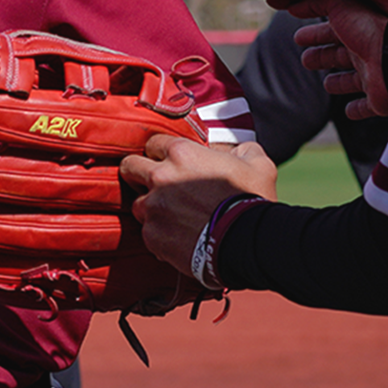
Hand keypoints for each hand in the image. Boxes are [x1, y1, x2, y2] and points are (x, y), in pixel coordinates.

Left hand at [124, 135, 277, 272]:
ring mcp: (153, 208)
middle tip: (155, 184)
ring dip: (150, 207)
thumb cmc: (252, 201)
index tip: (169, 163)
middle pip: (129, 167)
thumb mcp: (257, 164)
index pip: (153, 144)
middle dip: (138, 173)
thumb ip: (243, 150)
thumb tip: (239, 151)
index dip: (160, 153)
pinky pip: (147, 231)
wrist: (248, 243)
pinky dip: (159, 234)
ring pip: (137, 203)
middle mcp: (160, 177)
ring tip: (172, 216)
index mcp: (181, 154)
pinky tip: (178, 236)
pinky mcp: (152, 236)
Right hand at [290, 2, 387, 118]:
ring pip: (347, 64)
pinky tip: (349, 109)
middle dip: (315, 34)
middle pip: (336, 32)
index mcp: (369, 5)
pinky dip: (357, 106)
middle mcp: (374, 32)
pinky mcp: (386, 91)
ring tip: (309, 62)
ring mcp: (379, 62)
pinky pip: (366, 101)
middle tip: (296, 35)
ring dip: (328, 64)